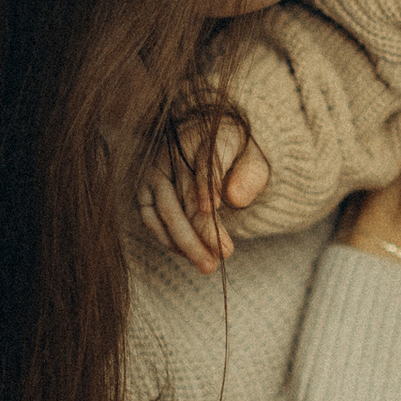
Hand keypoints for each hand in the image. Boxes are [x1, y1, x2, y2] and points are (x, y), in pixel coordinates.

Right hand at [138, 113, 272, 275]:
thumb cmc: (238, 155)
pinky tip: (188, 254)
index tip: (213, 209)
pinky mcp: (145, 189)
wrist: (214, 145)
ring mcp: (155, 170)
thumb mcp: (255, 160)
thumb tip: (235, 198)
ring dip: (186, 242)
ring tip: (208, 265)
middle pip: (185, 192)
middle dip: (203, 228)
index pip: (206, 160)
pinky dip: (168, 239)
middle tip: (225, 255)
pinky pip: (151, 218)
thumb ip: (250, 176)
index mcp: (204, 135)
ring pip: (166, 210)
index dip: (207, 185)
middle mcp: (173, 151)